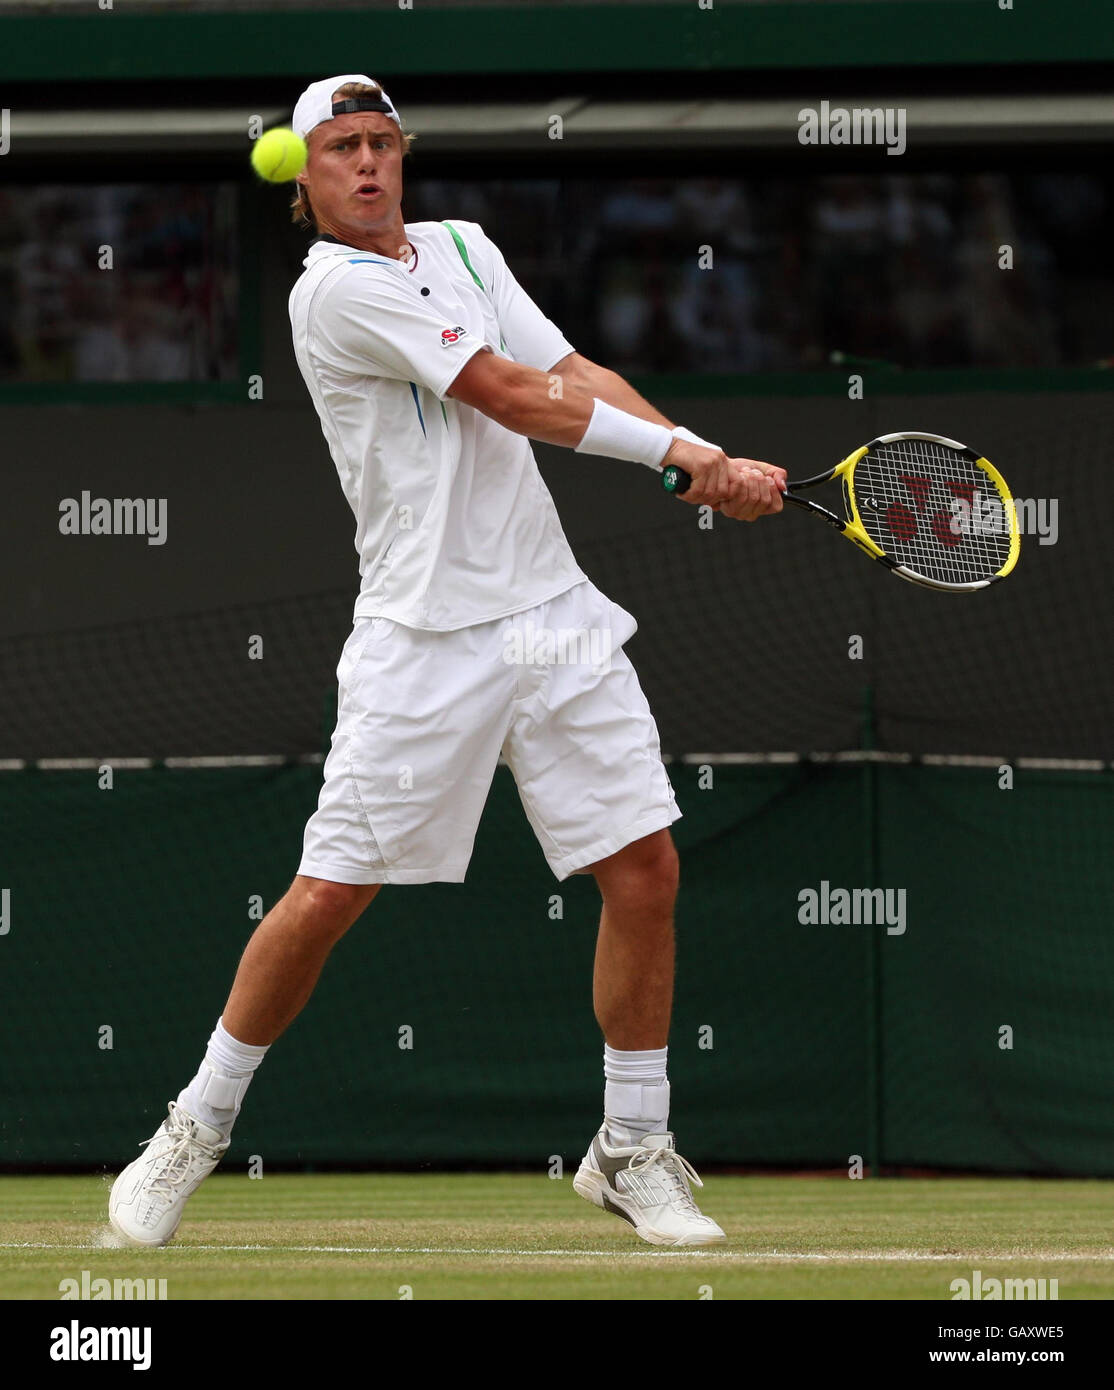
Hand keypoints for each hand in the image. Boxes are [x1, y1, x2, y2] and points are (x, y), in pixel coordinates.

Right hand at [663, 441, 785, 520]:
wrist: (667, 447)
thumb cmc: (682, 462)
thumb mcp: (702, 471)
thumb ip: (712, 483)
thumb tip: (719, 505)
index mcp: (723, 462)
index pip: (737, 484)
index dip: (726, 496)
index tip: (713, 500)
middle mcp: (720, 461)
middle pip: (722, 493)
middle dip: (708, 500)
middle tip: (694, 498)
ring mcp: (712, 462)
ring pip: (709, 493)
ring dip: (695, 499)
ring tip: (686, 495)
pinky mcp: (701, 465)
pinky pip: (698, 490)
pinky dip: (689, 496)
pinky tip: (682, 493)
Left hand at [718, 458, 785, 521]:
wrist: (722, 468)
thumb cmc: (741, 470)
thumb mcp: (764, 469)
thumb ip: (778, 474)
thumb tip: (783, 486)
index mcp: (763, 507)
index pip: (776, 506)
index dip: (773, 491)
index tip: (768, 478)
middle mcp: (752, 513)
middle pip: (765, 500)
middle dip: (760, 481)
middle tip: (753, 473)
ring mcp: (740, 513)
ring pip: (753, 498)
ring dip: (750, 479)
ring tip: (744, 473)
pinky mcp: (729, 509)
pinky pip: (741, 494)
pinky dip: (741, 481)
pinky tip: (737, 477)